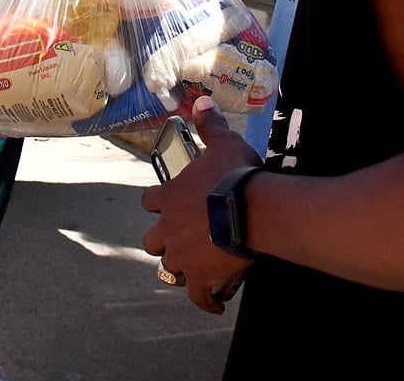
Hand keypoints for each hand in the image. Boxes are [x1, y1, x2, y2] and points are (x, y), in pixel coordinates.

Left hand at [140, 96, 259, 313]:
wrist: (254, 209)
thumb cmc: (236, 175)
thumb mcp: (222, 143)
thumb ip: (209, 124)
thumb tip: (200, 99)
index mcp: (168, 198)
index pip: (148, 202)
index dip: (157, 204)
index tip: (166, 205)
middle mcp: (168, 229)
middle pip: (152, 241)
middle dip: (163, 241)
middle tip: (180, 239)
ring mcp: (182, 256)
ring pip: (169, 269)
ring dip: (179, 268)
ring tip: (194, 269)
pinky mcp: (201, 277)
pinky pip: (198, 295)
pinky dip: (205, 301)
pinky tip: (214, 305)